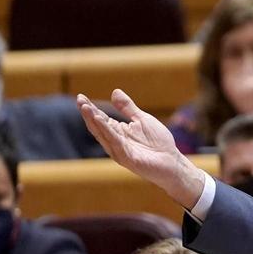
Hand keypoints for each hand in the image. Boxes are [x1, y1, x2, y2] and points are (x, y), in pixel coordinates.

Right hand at [77, 90, 206, 208]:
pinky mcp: (127, 158)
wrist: (173, 161)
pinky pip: (116, 142)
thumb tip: (115, 91)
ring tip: (86, 107)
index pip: (100, 119)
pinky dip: (107, 131)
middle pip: (97, 127)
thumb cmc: (158, 142)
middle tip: (79, 100)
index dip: (90, 109)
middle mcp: (114, 142)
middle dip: (88, 114)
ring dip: (94, 121)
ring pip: (103, 134)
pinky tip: (101, 120)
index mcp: (117, 133)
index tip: (80, 96)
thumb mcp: (142, 119)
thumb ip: (128, 108)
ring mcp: (119, 151)